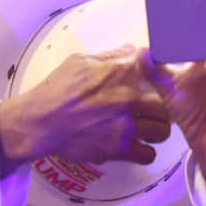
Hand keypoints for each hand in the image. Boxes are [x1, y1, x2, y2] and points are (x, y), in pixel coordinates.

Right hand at [0, 47, 170, 172]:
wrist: (39, 121)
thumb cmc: (56, 89)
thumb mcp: (79, 62)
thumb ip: (110, 56)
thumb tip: (132, 50)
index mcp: (120, 73)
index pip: (158, 69)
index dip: (160, 76)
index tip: (157, 81)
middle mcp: (129, 98)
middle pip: (165, 105)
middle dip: (158, 109)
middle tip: (148, 112)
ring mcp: (126, 125)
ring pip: (162, 131)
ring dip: (154, 130)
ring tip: (143, 130)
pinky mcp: (119, 149)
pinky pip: (148, 155)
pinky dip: (143, 152)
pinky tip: (134, 146)